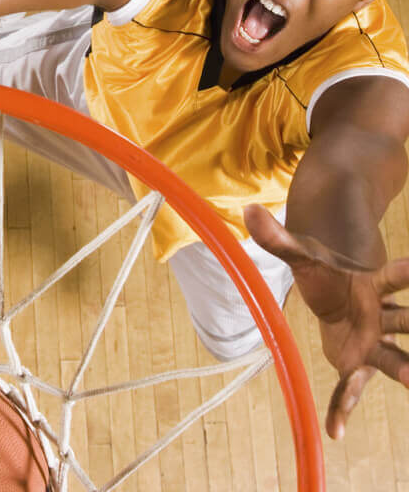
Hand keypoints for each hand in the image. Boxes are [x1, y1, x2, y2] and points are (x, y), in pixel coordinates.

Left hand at [245, 204, 408, 438]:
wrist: (340, 290)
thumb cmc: (326, 270)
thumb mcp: (301, 254)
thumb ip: (277, 238)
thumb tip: (248, 210)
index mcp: (373, 284)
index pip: (394, 277)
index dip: (408, 273)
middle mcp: (382, 315)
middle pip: (405, 320)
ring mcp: (375, 343)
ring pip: (394, 359)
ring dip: (405, 371)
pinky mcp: (359, 364)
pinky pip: (352, 388)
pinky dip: (343, 407)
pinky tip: (333, 431)